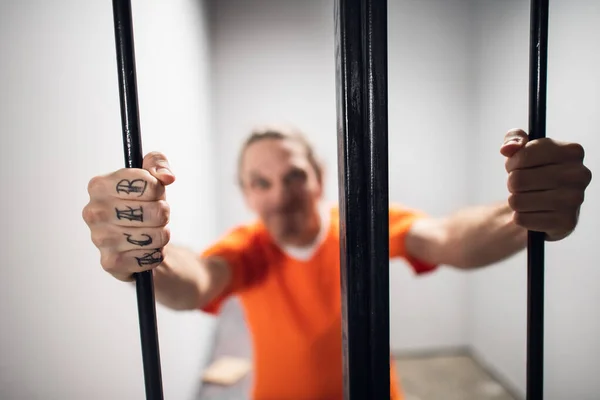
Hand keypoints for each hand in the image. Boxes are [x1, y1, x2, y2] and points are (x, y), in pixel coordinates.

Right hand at [82, 152, 175, 280]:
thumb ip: (158, 163)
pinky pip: (151, 256)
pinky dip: (156, 253)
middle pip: (156, 211)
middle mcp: (93, 212)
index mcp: (99, 186)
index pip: (148, 184)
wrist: (133, 239)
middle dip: (163, 213)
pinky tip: (144, 249)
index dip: (158, 189)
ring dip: (162, 234)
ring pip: (157, 235)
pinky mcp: (110, 263)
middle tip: (155, 215)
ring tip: (151, 231)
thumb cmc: (141, 203)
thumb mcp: (150, 175)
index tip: (152, 192)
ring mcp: (99, 239)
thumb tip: (167, 177)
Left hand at [500, 129, 591, 240]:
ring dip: (514, 200)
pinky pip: (522, 219)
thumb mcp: (523, 148)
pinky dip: (520, 217)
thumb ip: (514, 138)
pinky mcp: (566, 222)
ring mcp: (575, 199)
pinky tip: (531, 213)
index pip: (524, 154)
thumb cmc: (534, 171)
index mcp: (572, 151)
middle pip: (518, 179)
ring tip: (525, 198)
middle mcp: (579, 174)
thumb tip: (508, 148)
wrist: (546, 206)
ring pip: (517, 200)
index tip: (516, 167)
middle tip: (521, 185)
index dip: (512, 163)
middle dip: (512, 183)